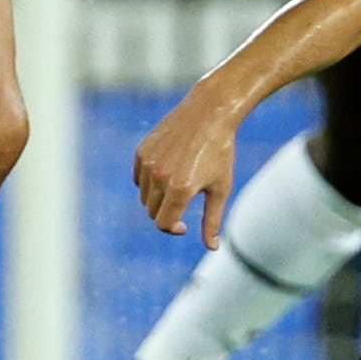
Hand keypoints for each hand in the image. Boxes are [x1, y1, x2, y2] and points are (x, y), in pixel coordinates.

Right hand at [132, 88, 243, 247]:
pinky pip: (140, 178)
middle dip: (167, 212)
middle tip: (186, 201)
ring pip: (145, 196)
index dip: (173, 229)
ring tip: (181, 182)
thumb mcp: (221, 188)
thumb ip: (213, 221)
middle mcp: (160, 177)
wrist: (210, 111)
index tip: (184, 225)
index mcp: (180, 190)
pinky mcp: (141, 152)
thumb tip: (212, 248)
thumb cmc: (221, 151)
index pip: (163, 224)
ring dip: (159, 197)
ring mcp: (148, 163)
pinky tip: (170, 170)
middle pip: (153, 211)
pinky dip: (151, 181)